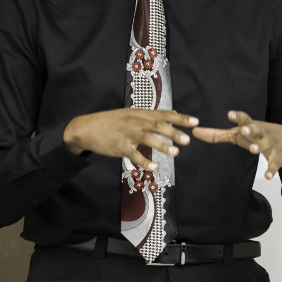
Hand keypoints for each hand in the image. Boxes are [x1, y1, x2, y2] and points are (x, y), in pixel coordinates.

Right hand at [63, 109, 198, 170]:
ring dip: (162, 146)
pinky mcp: (120, 146)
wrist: (86, 128)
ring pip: (148, 139)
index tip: (195, 122)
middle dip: (174, 132)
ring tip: (176, 152)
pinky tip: (154, 168)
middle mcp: (136, 121)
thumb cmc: (110, 122)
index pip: (164, 114)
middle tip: (188, 139)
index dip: (180, 118)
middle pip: (158, 125)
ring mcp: (128, 134)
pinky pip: (134, 155)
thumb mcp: (130, 113)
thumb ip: (150, 115)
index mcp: (140, 113)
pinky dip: (144, 162)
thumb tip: (172, 113)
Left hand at [192, 110, 281, 179]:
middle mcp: (260, 133)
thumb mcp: (238, 134)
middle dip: (250, 129)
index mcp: (250, 126)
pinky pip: (274, 164)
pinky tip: (268, 176)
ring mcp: (270, 145)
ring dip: (258, 147)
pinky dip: (272, 170)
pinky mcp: (278, 157)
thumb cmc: (257, 135)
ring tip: (253, 150)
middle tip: (243, 129)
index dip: (237, 116)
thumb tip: (194, 132)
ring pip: (264, 145)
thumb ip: (217, 134)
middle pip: (255, 129)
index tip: (230, 114)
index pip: (244, 119)